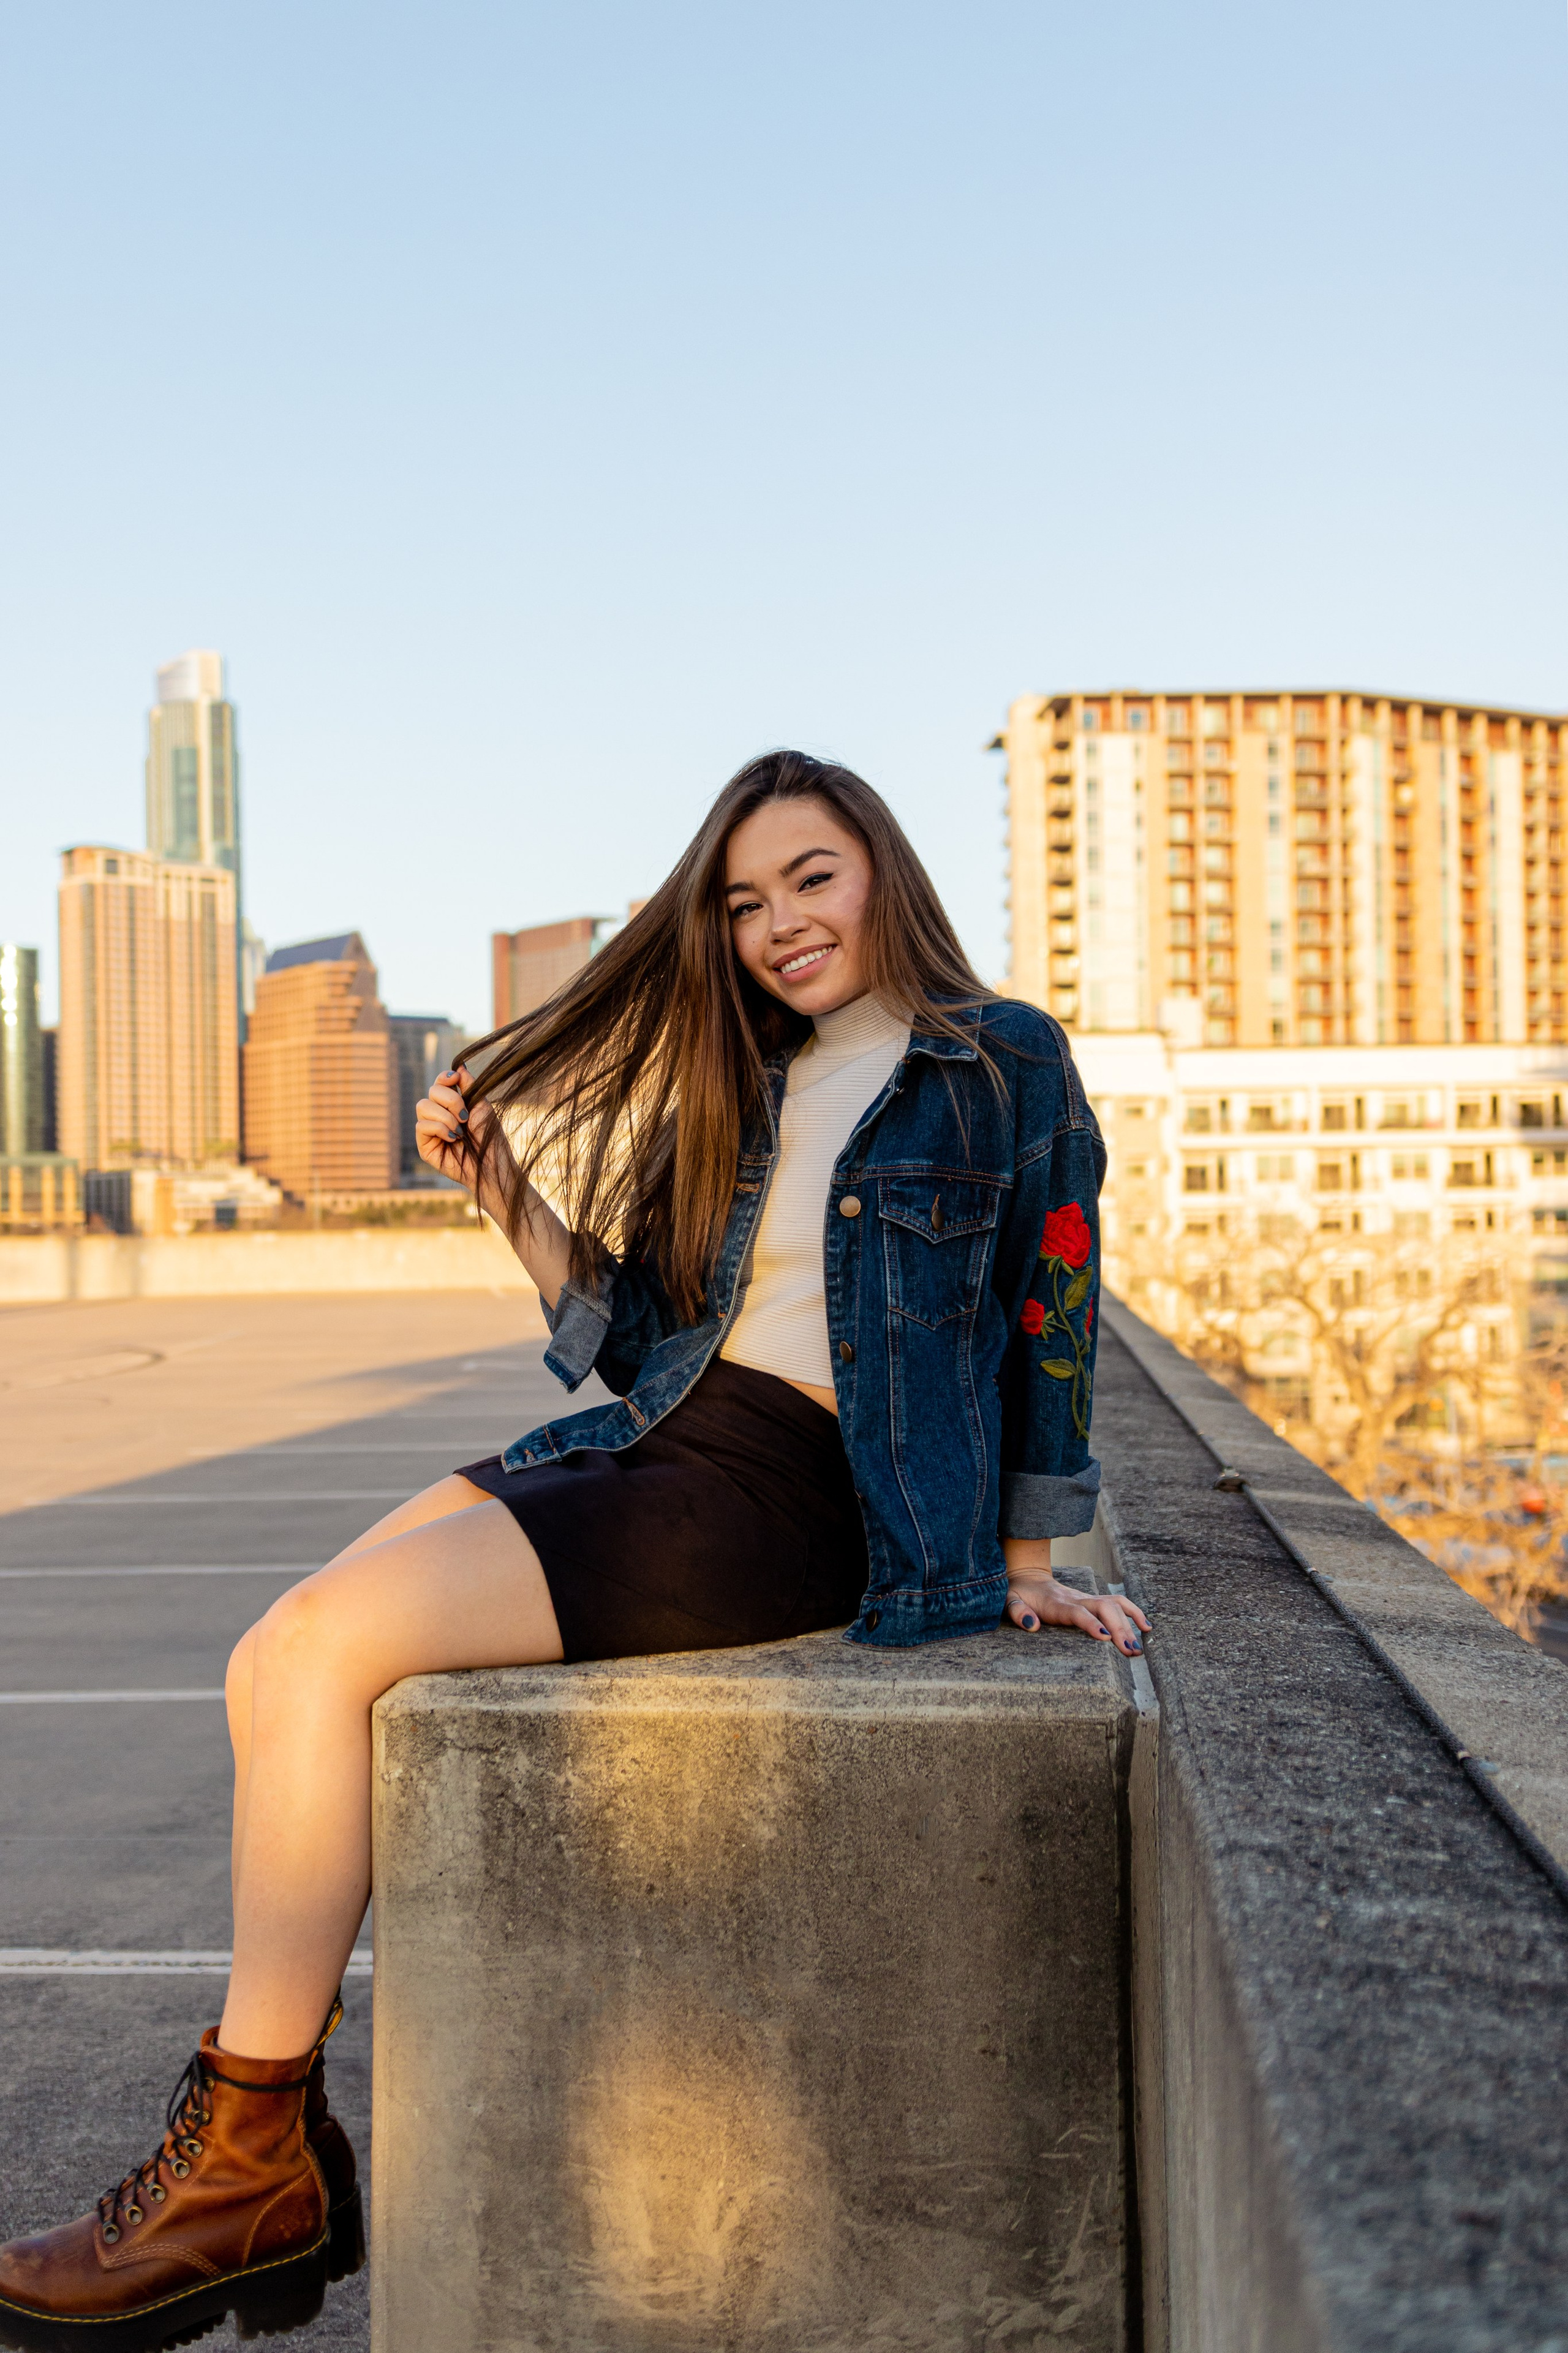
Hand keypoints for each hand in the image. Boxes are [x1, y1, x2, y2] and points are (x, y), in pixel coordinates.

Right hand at [414, 1066, 494, 1188]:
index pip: (439, 1082)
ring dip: (445, 1116)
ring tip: (460, 1130)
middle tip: (465, 1116)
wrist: (492, 1163)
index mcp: (453, 1103)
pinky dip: (439, 1129)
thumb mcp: (481, 1105)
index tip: (456, 1079)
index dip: (444, 1078)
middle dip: (450, 1100)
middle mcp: (439, 1114)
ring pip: (422, 1106)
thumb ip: (468, 1085)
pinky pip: (421, 1125)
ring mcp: (430, 1129)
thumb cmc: (489, 1136)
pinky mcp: (424, 1145)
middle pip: (431, 1091)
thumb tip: (459, 1065)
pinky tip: (453, 1139)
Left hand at [1003, 1545, 1149, 1656]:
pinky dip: (1133, 1613)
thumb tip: (1031, 1625)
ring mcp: (1087, 1598)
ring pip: (1115, 1605)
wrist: (1028, 1577)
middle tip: (1131, 1652)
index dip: (1092, 1623)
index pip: (1078, 1612)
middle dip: (1120, 1629)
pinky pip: (1118, 1603)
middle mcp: (1077, 1599)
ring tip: (1140, 1646)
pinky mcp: (1094, 1601)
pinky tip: (1146, 1628)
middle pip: (1104, 1609)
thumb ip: (1017, 1612)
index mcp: (1057, 1604)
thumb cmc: (1019, 1594)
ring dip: (1130, 1623)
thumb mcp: (1010, 1601)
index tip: (1106, 1637)